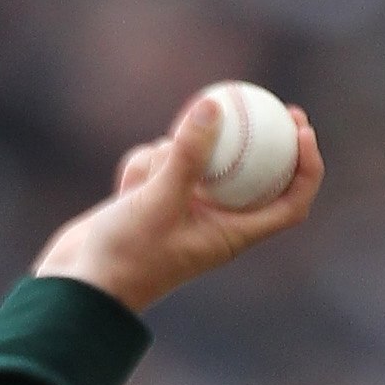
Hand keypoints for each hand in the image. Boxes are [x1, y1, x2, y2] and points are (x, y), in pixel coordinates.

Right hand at [32, 94, 323, 313]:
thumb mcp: (157, 201)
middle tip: (265, 100)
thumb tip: (214, 105)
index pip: (289, 204)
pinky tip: (123, 189)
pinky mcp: (155, 198)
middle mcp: (215, 222)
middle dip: (260, 137)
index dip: (305, 169)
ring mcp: (184, 208)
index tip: (301, 131)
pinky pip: (160, 162)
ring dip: (172, 154)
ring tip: (143, 185)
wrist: (79, 285)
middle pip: (253, 172)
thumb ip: (188, 155)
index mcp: (232, 235)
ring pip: (196, 158)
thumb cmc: (124, 258)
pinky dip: (142, 166)